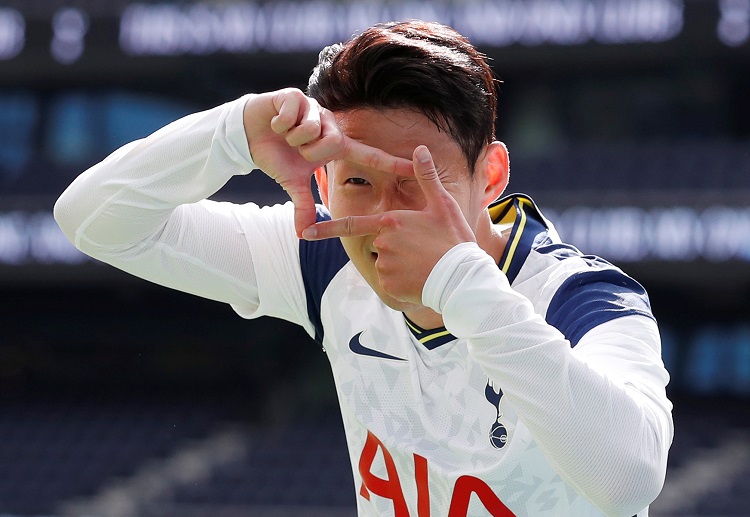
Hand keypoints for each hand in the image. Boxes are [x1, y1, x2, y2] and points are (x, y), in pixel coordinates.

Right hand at [243, 89, 412, 236]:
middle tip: (298, 150)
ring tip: (285, 135)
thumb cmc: (277, 156)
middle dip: (309, 151)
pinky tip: (276, 123)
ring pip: (312, 128)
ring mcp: (315, 109)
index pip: (371, 156)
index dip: (394, 162)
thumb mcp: (291, 183)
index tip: (420, 165)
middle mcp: (331, 125)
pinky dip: (280, 123)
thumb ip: (302, 205)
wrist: (249, 134)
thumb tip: (302, 234)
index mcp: (336, 146)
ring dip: (293, 137)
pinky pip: (294, 114)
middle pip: (333, 142)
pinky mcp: (295, 96)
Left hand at [302, 145, 475, 304]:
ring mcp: (384, 265)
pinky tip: (421, 279)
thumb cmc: (454, 239)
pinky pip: (390, 283)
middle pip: (379, 244)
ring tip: (425, 265)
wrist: (463, 278)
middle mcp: (382, 242)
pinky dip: (403, 283)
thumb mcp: (442, 204)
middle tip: (423, 251)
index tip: (305, 233)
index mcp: (391, 221)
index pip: (351, 224)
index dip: (327, 229)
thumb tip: (419, 148)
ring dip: (400, 266)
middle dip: (396, 248)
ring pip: (385, 265)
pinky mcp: (389, 286)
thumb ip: (426, 177)